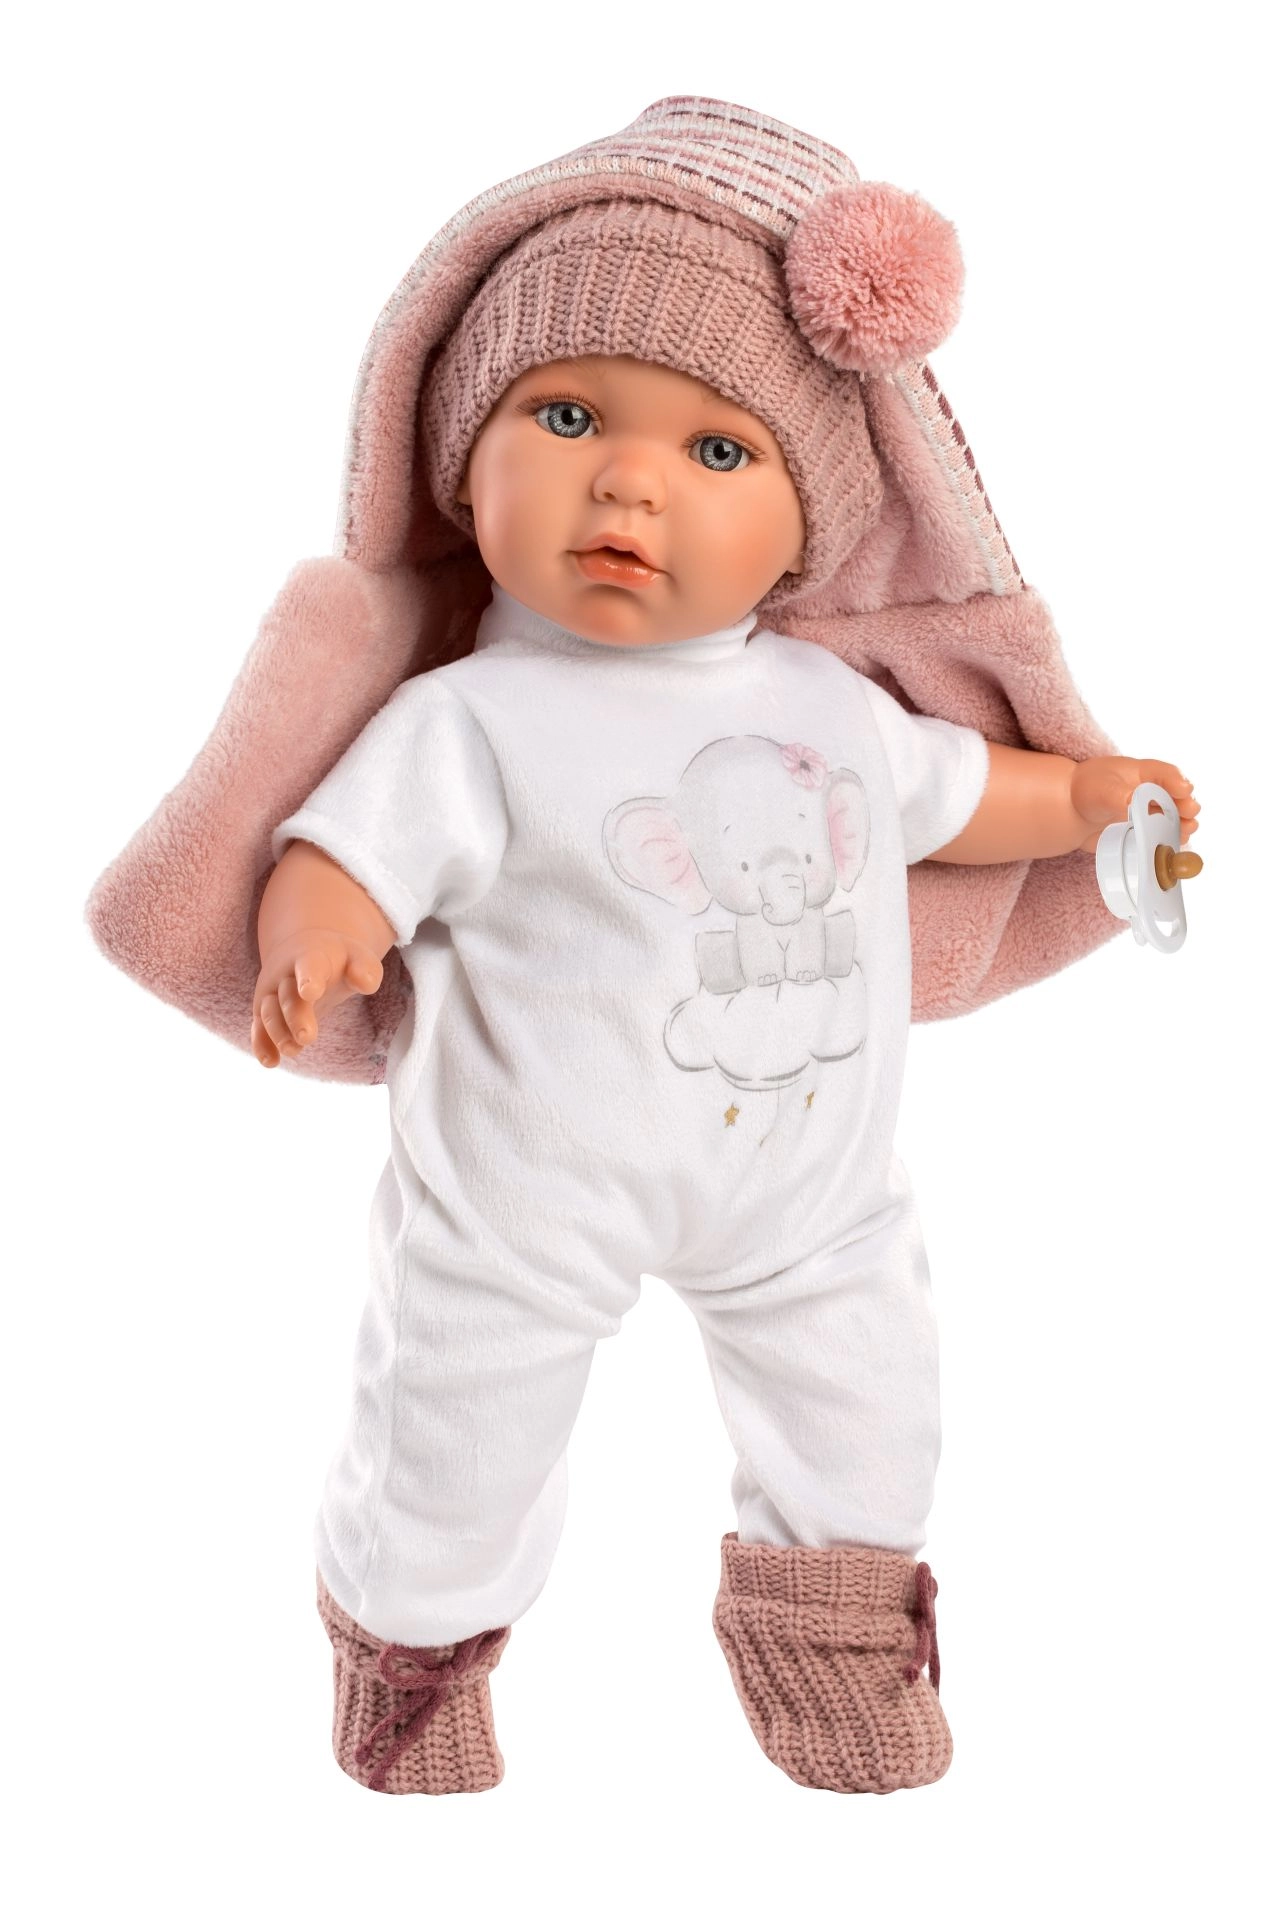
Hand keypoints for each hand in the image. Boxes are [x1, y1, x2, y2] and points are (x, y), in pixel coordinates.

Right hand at [251, 929, 384, 1067]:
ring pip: (268, 1012)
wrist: (306, 951)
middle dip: (295, 1016)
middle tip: (307, 1037)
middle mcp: (285, 974)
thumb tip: (366, 982)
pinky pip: (258, 1028)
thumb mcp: (357, 958)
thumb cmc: (338, 960)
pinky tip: (271, 1062)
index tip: (311, 993)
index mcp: (310, 957)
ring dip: (277, 1032)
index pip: (308, 966)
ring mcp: (272, 992)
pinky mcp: (265, 1010)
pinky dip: (261, 1044)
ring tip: (292, 1050)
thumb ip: (366, 970)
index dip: (308, 979)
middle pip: (287, 995)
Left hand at [1069, 758, 1199, 853]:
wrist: (1072, 812)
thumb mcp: (1101, 790)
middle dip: (1186, 804)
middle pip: (1177, 797)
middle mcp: (1152, 792)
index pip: (1166, 774)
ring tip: (1188, 829)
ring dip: (1183, 823)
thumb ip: (1119, 796)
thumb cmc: (1087, 791)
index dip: (1177, 781)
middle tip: (1190, 812)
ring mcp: (1151, 812)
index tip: (1185, 790)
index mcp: (1142, 773)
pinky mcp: (1146, 831)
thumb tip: (1135, 804)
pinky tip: (1174, 845)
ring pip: (1174, 817)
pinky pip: (1163, 836)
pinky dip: (1170, 840)